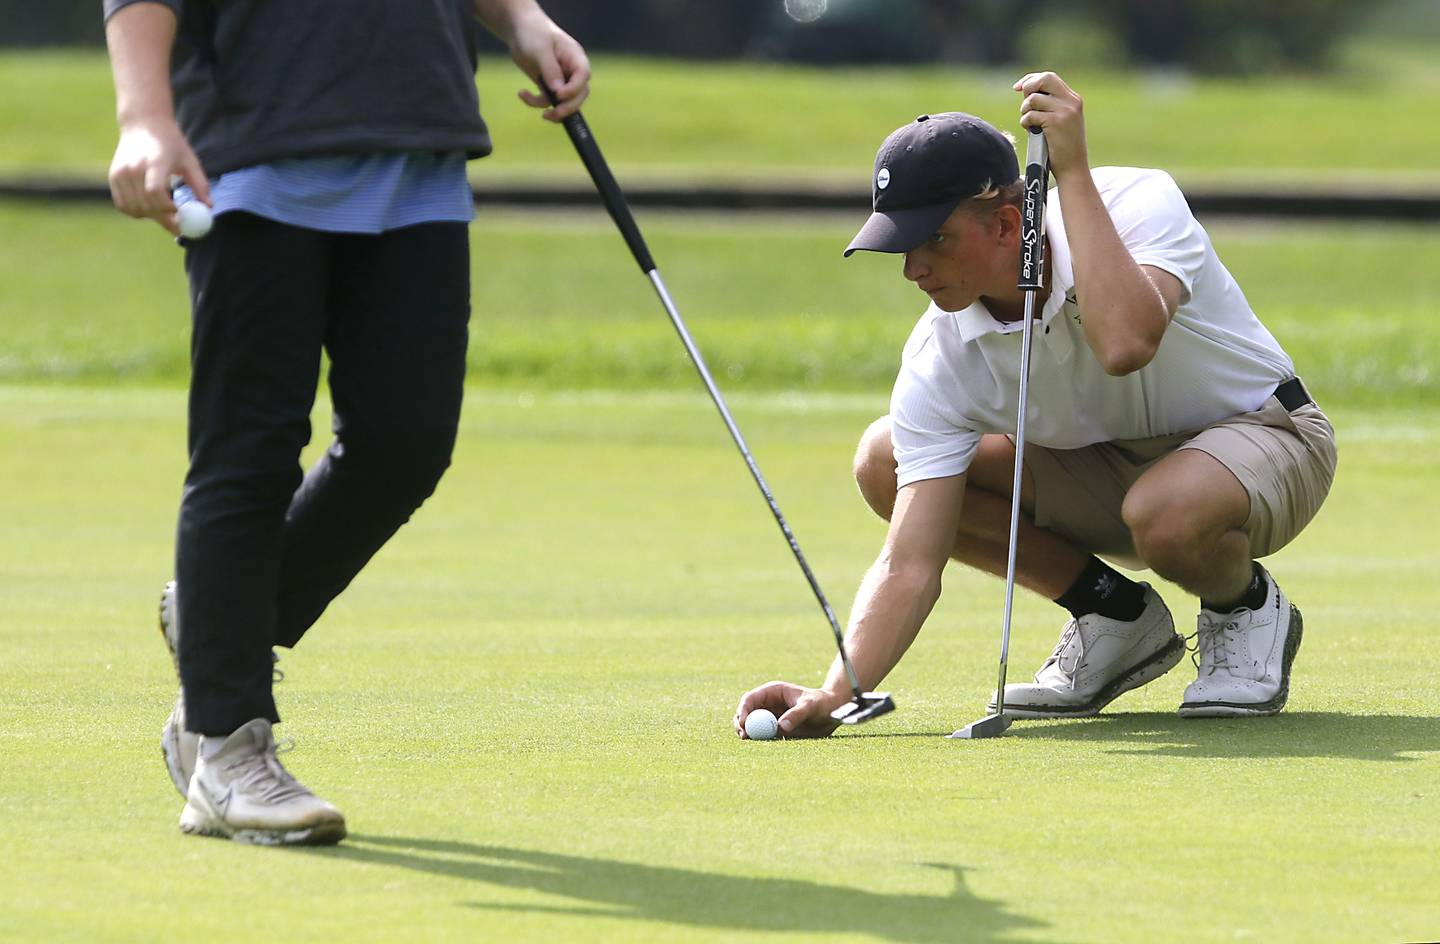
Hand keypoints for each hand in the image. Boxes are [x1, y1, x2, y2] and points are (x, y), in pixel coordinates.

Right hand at [107, 118, 210, 236]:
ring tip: (165, 212)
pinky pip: (123, 205)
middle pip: (145, 203)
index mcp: (154, 161)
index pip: (155, 191)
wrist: (142, 123)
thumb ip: (200, 184)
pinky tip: (149, 207)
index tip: (182, 217)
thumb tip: (209, 207)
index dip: (167, 208)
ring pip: (134, 208)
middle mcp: (133, 167)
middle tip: (179, 226)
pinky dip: (136, 211)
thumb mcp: (189, 160)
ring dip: (150, 216)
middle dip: (164, 219)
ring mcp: (120, 172)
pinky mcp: (113, 177)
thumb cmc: (171, 143)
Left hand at [509, 11, 590, 120]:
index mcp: (575, 57)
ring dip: (554, 110)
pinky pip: (547, 100)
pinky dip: (535, 102)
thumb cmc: (533, 33)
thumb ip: (550, 69)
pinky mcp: (549, 86)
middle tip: (555, 113)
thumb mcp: (540, 49)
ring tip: (543, 115)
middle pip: (579, 94)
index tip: (559, 95)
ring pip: (565, 102)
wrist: (520, 30)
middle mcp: (572, 71)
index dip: (574, 89)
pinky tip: (522, 93)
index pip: (583, 76)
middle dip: (568, 107)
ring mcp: (561, 80)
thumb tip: (558, 91)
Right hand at [733, 681, 845, 739]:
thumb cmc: (822, 704)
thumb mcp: (811, 707)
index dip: (744, 710)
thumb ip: (796, 715)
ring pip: (751, 724)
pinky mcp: (775, 729)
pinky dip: (758, 740)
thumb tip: (780, 726)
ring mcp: (770, 716)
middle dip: (741, 723)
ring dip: (747, 732)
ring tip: (748, 740)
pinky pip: (761, 734)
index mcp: (773, 691)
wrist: (832, 714)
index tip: (744, 723)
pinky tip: (760, 744)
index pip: (750, 698)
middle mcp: (768, 703)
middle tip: (743, 735)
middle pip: (746, 712)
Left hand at [1013, 71, 1087, 179]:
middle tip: (1024, 106)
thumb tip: (1025, 91)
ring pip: (1033, 99)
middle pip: (1043, 79)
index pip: (1049, 77)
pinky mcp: (1056, 122)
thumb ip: (1048, 105)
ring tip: (1031, 125)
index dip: (1030, 79)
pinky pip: (1030, 115)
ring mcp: (1065, 111)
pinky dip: (1026, 123)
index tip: (1018, 88)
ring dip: (1025, 112)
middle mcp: (1071, 101)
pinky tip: (1032, 132)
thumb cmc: (1061, 148)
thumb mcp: (1060, 120)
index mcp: (1073, 99)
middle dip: (1028, 89)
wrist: (1073, 168)